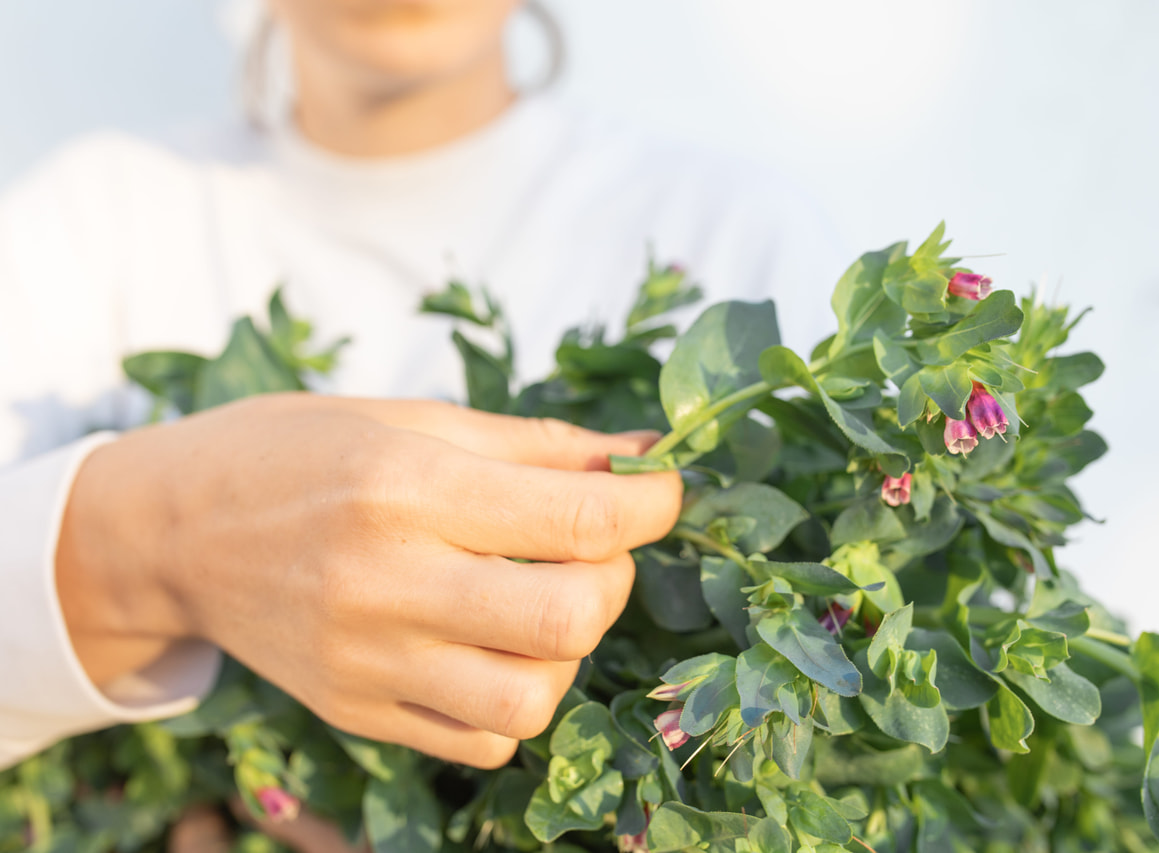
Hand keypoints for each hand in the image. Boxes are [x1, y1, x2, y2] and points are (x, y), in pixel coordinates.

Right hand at [56, 394, 681, 766]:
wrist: (173, 532)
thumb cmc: (295, 454)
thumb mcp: (412, 420)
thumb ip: (536, 446)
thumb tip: (643, 454)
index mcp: (406, 489)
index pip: (577, 518)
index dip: (652, 502)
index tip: (660, 488)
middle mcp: (387, 583)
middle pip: (569, 618)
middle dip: (615, 579)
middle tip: (590, 547)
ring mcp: (368, 662)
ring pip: (533, 698)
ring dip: (567, 650)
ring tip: (537, 602)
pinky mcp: (357, 712)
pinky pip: (482, 741)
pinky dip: (515, 700)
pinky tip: (492, 647)